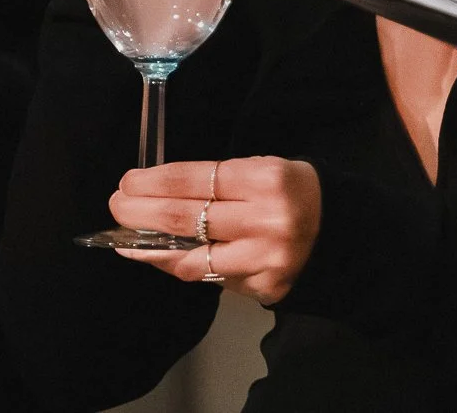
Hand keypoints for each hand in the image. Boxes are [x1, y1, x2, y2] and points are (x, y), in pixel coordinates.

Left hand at [110, 157, 321, 304]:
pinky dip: (182, 266)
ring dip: (151, 249)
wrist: (340, 232)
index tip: (127, 182)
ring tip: (126, 240)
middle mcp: (265, 221)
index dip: (153, 183)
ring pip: (193, 258)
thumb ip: (216, 181)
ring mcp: (264, 260)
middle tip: (117, 206)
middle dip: (141, 213)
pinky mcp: (264, 288)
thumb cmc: (292, 191)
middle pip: (185, 219)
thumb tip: (156, 192)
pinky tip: (161, 258)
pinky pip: (212, 277)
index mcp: (264, 180)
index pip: (194, 180)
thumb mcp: (262, 169)